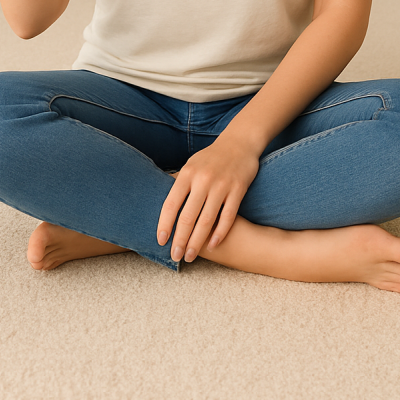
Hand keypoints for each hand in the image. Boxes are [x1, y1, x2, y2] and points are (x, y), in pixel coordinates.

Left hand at [156, 136, 259, 262]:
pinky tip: (212, 245)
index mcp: (188, 173)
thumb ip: (178, 183)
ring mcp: (222, 185)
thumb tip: (159, 203)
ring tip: (190, 256)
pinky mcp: (238, 189)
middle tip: (175, 256)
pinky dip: (219, 232)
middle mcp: (203, 180)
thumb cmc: (210, 158)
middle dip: (180, 239)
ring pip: (207, 220)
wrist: (239, 142)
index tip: (161, 241)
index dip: (165, 224)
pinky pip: (228, 216)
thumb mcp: (191, 164)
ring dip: (197, 241)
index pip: (171, 203)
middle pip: (188, 216)